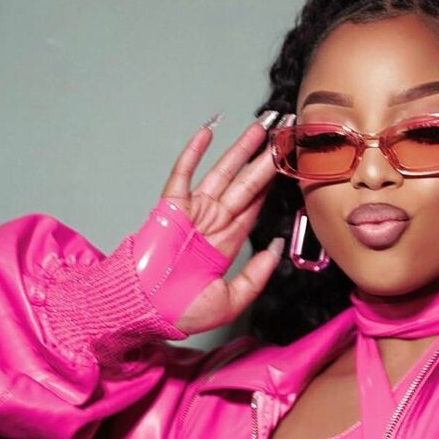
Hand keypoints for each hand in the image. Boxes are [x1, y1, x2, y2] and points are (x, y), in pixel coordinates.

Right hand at [160, 118, 282, 334]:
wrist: (147, 310)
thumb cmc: (181, 311)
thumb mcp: (232, 300)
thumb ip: (257, 274)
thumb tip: (276, 246)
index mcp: (226, 243)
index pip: (255, 207)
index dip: (274, 186)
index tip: (291, 166)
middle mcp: (212, 222)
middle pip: (246, 184)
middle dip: (266, 159)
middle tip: (286, 135)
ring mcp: (192, 211)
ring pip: (223, 173)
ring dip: (241, 149)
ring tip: (262, 127)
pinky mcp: (171, 206)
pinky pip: (184, 174)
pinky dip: (194, 153)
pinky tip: (208, 133)